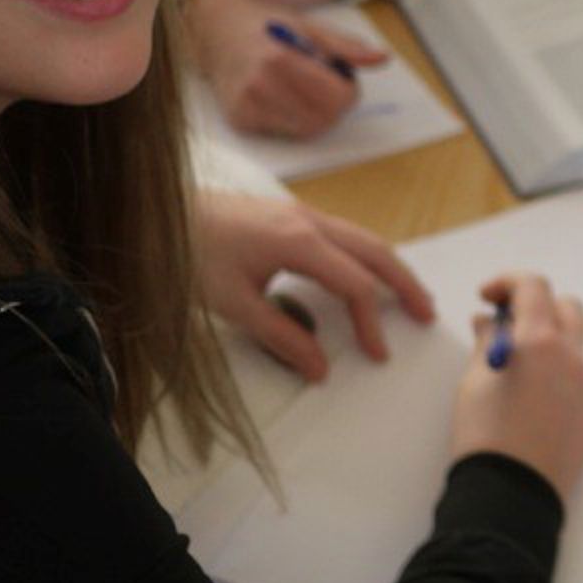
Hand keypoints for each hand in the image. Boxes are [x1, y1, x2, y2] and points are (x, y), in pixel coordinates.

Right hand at [184, 0, 388, 138]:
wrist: (215, 31)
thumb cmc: (266, 26)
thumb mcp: (308, 26)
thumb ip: (346, 46)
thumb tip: (383, 58)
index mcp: (281, 58)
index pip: (336, 98)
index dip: (348, 92)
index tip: (342, 78)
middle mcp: (260, 85)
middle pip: (323, 119)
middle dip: (334, 106)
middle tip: (325, 85)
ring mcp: (247, 105)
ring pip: (305, 130)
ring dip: (315, 114)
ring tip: (303, 88)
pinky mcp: (240, 120)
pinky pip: (283, 131)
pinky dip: (292, 118)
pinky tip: (282, 96)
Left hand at [193, 190, 435, 381]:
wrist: (156, 212)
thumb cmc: (188, 255)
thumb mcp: (233, 304)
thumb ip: (281, 337)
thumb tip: (320, 369)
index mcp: (299, 242)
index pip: (355, 285)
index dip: (371, 322)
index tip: (378, 355)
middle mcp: (309, 221)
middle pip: (375, 251)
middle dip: (404, 284)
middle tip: (427, 314)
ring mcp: (300, 213)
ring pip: (362, 238)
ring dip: (389, 267)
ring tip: (406, 296)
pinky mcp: (288, 214)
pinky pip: (343, 234)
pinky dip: (365, 257)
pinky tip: (362, 275)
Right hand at [451, 274, 582, 499]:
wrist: (511, 495)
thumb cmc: (484, 436)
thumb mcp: (473, 383)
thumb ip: (486, 342)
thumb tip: (491, 322)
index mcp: (540, 343)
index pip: (534, 288)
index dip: (508, 283)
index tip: (488, 297)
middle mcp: (574, 359)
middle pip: (568, 309)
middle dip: (539, 308)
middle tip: (510, 326)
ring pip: (575, 350)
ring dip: (549, 348)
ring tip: (517, 376)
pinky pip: (580, 386)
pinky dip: (559, 382)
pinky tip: (534, 410)